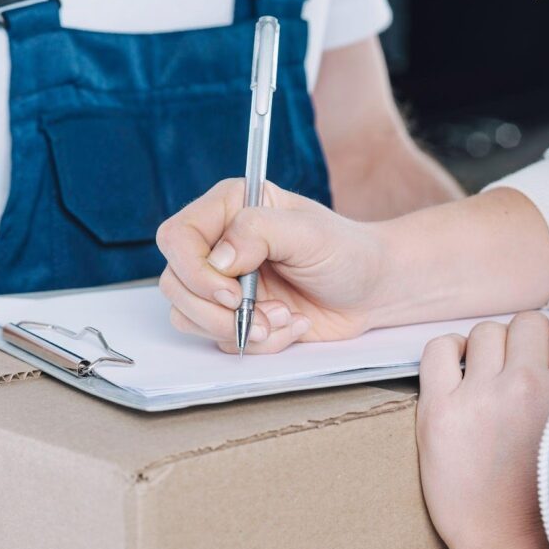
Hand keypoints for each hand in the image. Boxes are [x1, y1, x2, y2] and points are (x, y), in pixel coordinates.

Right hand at [156, 179, 385, 352]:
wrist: (372, 290)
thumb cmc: (347, 251)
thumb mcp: (309, 233)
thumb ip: (259, 233)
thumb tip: (217, 260)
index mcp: (231, 207)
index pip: (177, 237)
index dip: (195, 271)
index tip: (232, 293)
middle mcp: (220, 243)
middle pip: (176, 283)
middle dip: (217, 312)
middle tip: (261, 316)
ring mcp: (224, 282)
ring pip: (188, 316)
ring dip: (237, 329)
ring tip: (283, 319)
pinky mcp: (235, 314)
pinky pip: (220, 338)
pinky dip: (257, 341)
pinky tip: (290, 325)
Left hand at [416, 312, 548, 548]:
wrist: (508, 547)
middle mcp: (528, 386)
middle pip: (529, 322)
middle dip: (527, 344)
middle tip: (521, 374)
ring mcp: (482, 395)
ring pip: (488, 331)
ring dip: (490, 349)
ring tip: (490, 379)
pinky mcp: (440, 409)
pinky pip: (439, 347)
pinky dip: (447, 351)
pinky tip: (457, 371)